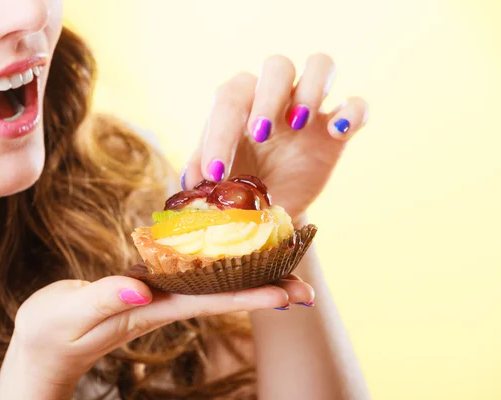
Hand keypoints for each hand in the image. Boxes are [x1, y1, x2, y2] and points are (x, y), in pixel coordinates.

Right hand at [0, 274, 313, 398]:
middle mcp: (161, 303)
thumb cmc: (49, 335)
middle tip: (307, 289)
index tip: (288, 293)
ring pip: (210, 285)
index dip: (250, 294)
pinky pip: (189, 275)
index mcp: (150, 308)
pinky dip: (217, 266)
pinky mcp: (145, 289)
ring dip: (248, 278)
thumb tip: (140, 287)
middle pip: (222, 295)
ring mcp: (155, 297)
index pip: (210, 300)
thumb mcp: (67, 315)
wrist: (41, 349)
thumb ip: (102, 299)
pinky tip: (232, 257)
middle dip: (264, 291)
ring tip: (286, 272)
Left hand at [183, 54, 368, 217]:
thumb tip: (191, 179)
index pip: (230, 99)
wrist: (273, 204)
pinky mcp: (336, 129)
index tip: (214, 174)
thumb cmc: (240, 182)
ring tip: (299, 123)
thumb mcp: (220, 178)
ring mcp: (310, 109)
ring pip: (321, 65)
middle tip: (262, 133)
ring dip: (312, 89)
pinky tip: (338, 132)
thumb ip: (204, 171)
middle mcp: (275, 97)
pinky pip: (357, 105)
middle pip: (277, 66)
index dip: (219, 134)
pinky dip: (353, 112)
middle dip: (269, 95)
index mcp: (241, 102)